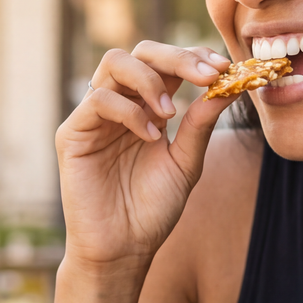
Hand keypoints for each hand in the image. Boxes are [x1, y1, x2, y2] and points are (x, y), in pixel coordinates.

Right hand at [55, 42, 231, 268]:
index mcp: (146, 108)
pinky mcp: (73, 134)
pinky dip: (130, 112)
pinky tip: (150, 137)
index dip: (192, 57)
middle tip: (206, 75)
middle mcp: (119, 105)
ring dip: (151, 79)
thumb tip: (229, 85)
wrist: (124, 250)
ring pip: (114, 63)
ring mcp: (94, 117)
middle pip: (140, 52)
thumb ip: (201, 124)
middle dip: (176, 57)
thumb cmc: (152, 210)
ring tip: (171, 112)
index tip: (222, 67)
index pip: (165, 63)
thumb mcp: (186, 163)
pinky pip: (98, 100)